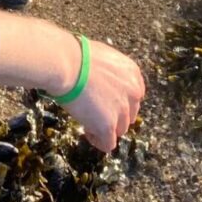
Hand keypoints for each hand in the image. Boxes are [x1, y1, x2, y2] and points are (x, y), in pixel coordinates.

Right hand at [54, 37, 144, 152]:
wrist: (66, 64)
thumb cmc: (76, 56)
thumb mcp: (103, 57)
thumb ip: (110, 73)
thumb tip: (102, 82)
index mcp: (132, 74)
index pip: (134, 97)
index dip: (118, 102)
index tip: (103, 101)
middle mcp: (133, 93)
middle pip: (128, 115)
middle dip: (112, 115)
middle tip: (93, 110)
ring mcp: (122, 110)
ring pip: (119, 130)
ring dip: (105, 128)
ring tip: (87, 119)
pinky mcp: (108, 125)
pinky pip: (108, 144)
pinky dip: (98, 141)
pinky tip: (86, 130)